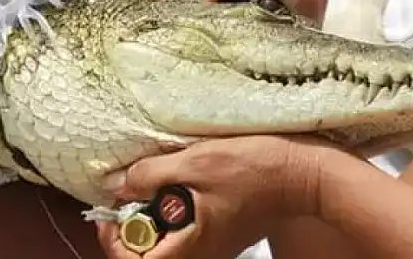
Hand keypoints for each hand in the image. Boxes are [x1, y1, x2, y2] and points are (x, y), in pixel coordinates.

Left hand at [95, 136, 334, 258]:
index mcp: (191, 246)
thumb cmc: (253, 169)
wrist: (300, 173)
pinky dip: (173, 211)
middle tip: (132, 191)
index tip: (112, 210)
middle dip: (132, 224)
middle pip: (148, 255)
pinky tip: (180, 183)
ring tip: (156, 183)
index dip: (114, 239)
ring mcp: (212, 247)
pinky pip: (184, 231)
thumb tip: (117, 184)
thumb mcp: (195, 162)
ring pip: (166, 242)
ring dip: (153, 216)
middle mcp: (200, 255)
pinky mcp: (221, 234)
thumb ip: (150, 175)